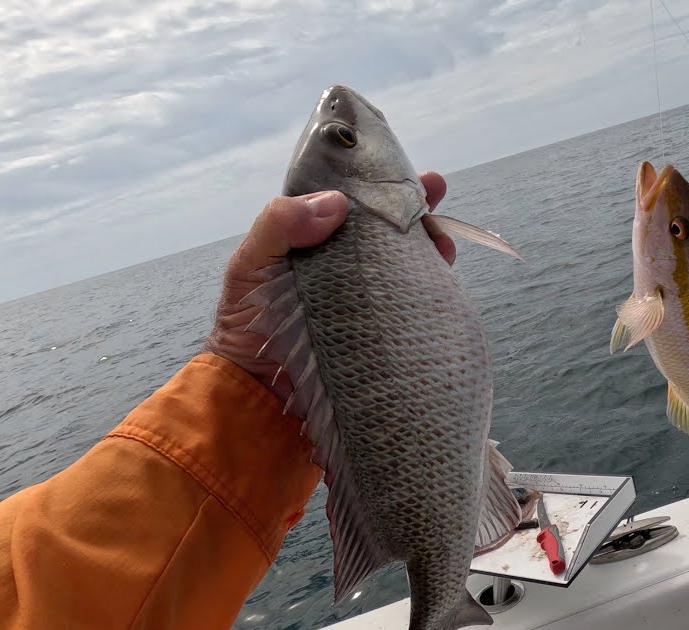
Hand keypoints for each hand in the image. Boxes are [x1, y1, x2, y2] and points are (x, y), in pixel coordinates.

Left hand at [204, 171, 454, 396]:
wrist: (258, 403)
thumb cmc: (245, 331)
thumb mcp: (248, 268)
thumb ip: (279, 226)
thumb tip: (338, 204)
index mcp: (308, 244)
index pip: (345, 204)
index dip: (372, 183)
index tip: (397, 168)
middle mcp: (341, 267)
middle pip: (382, 228)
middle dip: (411, 205)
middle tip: (436, 189)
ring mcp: (364, 300)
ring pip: (403, 260)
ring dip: (427, 243)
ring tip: (443, 240)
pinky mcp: (383, 331)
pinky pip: (412, 301)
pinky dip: (431, 285)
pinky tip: (441, 274)